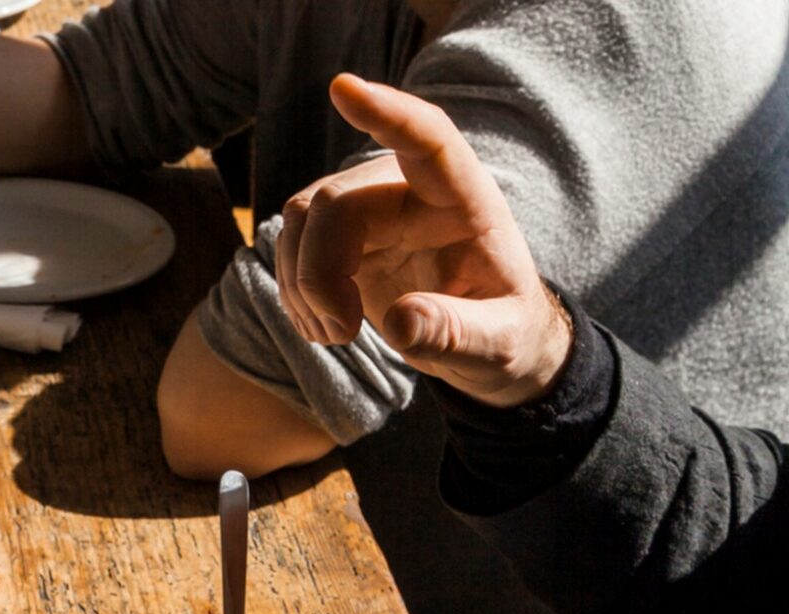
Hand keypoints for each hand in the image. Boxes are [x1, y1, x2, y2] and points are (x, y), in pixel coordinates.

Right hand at [274, 75, 572, 407]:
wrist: (485, 337)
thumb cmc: (503, 331)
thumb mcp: (499, 344)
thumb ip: (456, 333)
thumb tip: (402, 325)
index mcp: (465, 201)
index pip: (427, 139)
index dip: (387, 114)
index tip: (343, 88)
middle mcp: (412, 190)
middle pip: (335, 201)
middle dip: (319, 274)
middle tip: (341, 336)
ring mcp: (372, 207)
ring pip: (303, 218)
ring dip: (301, 286)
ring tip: (336, 336)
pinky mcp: (342, 234)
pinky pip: (292, 244)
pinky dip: (295, 292)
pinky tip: (324, 327)